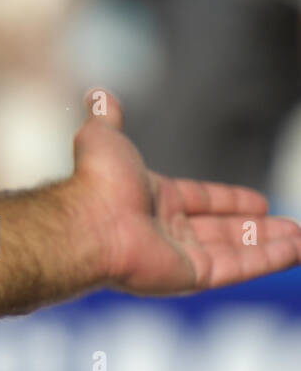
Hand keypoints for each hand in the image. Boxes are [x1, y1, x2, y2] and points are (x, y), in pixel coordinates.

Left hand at [66, 88, 300, 294]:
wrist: (91, 220)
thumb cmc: (96, 180)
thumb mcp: (104, 137)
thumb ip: (107, 117)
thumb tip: (97, 94)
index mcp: (151, 198)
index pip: (199, 199)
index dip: (228, 200)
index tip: (259, 202)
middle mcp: (165, 229)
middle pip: (221, 229)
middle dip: (256, 228)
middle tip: (291, 225)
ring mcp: (179, 255)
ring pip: (236, 250)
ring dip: (271, 244)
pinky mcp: (192, 276)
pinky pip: (238, 267)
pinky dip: (269, 259)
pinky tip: (297, 250)